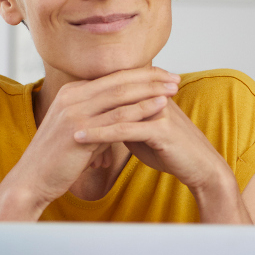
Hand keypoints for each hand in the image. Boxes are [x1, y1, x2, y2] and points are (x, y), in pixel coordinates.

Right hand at [10, 67, 181, 206]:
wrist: (32, 179)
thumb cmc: (56, 159)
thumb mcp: (76, 129)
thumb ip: (96, 117)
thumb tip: (119, 115)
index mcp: (71, 92)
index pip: (111, 77)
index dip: (139, 74)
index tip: (162, 75)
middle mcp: (71, 96)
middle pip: (118, 80)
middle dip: (150, 77)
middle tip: (174, 77)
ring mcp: (74, 111)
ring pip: (120, 94)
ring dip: (151, 90)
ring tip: (174, 88)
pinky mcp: (79, 130)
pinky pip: (117, 116)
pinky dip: (141, 109)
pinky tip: (160, 106)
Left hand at [71, 85, 233, 193]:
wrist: (200, 167)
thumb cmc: (171, 151)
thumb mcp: (143, 133)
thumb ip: (124, 121)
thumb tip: (103, 119)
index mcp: (149, 94)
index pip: (114, 87)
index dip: (90, 94)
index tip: (62, 102)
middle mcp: (153, 96)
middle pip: (112, 93)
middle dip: (83, 102)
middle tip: (54, 109)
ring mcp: (158, 110)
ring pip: (115, 109)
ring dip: (86, 116)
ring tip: (61, 123)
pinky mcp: (161, 129)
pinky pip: (123, 129)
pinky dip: (99, 134)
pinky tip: (80, 138)